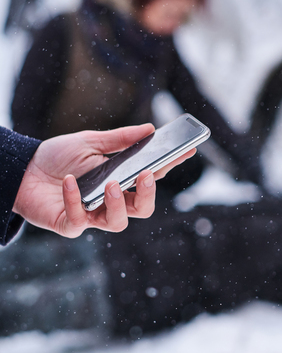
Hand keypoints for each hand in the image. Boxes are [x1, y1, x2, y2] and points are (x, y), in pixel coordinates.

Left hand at [13, 124, 195, 237]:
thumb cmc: (58, 157)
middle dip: (148, 194)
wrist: (22, 169)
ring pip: (119, 222)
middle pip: (142, 208)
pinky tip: (71, 181)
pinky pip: (80, 220)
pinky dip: (76, 200)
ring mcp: (93, 214)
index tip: (188, 149)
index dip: (171, 164)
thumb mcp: (90, 141)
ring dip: (118, 204)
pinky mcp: (71, 224)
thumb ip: (119, 139)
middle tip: (146, 175)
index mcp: (122, 179)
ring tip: (112, 184)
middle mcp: (112, 200)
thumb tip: (149, 129)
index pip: (152, 175)